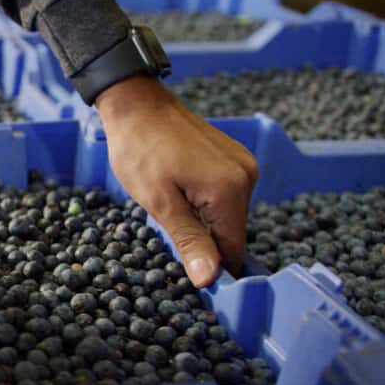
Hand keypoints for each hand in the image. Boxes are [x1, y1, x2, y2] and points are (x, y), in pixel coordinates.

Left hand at [97, 75, 258, 287]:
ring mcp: (243, 165)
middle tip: (167, 223)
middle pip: (231, 233)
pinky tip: (180, 189)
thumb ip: (189, 240)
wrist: (137, 105)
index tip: (182, 267)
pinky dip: (204, 203)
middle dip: (202, 240)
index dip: (210, 266)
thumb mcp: (159, 202)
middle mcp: (247, 176)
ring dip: (201, 220)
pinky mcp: (235, 159)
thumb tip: (209, 280)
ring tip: (171, 201)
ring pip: (227, 215)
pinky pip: (225, 195)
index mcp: (230, 190)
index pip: (232, 250)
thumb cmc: (139, 150)